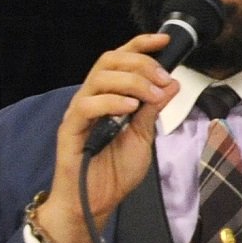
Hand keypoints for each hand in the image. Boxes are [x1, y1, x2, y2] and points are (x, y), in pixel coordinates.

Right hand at [33, 33, 180, 242]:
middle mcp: (92, 99)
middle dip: (141, 64)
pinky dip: (111, 102)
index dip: (141, 45)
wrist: (97, 202)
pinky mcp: (70, 130)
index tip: (164, 40)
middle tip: (162, 79)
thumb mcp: (144, 137)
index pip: (121, 60)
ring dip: (131, 82)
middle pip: (109, 61)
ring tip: (152, 96)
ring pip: (98, 78)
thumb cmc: (115, 172)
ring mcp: (79, 113)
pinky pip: (86, 106)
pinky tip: (130, 108)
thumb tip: (171, 83)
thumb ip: (153, 110)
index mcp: (110, 97)